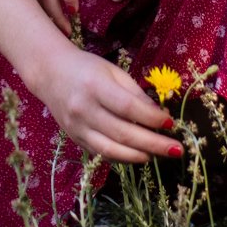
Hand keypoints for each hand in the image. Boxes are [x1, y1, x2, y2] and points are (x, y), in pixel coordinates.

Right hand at [32, 41, 181, 163]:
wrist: (50, 73)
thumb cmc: (86, 68)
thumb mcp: (113, 71)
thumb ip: (135, 93)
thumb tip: (160, 116)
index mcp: (96, 86)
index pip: (128, 107)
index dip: (151, 118)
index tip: (171, 123)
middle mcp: (85, 109)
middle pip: (123, 132)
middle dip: (154, 144)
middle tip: (177, 149)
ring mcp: (78, 127)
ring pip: (112, 149)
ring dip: (139, 155)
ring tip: (159, 155)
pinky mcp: (75, 139)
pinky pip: (102, 153)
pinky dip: (123, 157)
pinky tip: (139, 155)